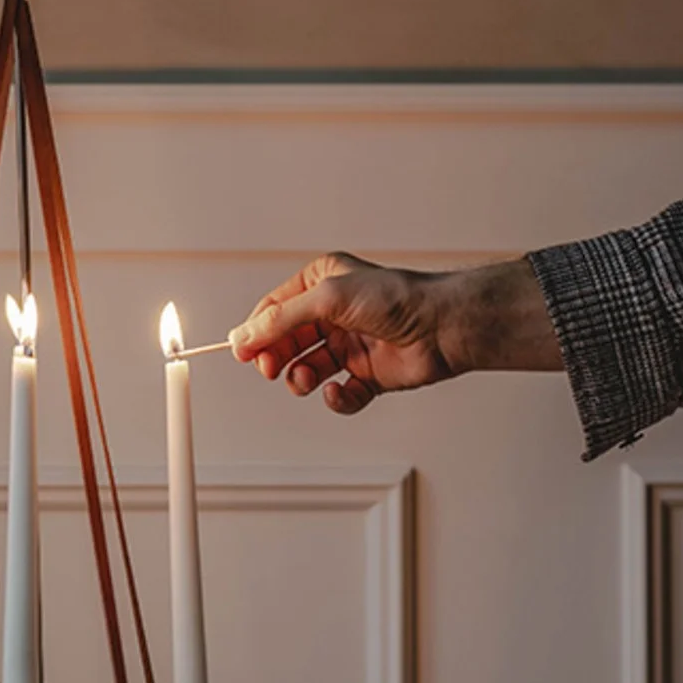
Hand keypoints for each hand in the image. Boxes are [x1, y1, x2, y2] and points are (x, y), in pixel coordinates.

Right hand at [229, 253, 560, 415]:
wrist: (442, 326)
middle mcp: (333, 314)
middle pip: (286, 342)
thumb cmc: (394, 299)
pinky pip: (340, 394)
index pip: (274, 310)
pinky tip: (339, 392)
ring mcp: (350, 345)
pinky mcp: (368, 374)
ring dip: (301, 378)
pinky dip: (336, 398)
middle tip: (270, 370)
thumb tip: (242, 336)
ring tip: (305, 380)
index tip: (240, 352)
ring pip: (307, 369)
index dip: (255, 332)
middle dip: (275, 358)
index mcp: (321, 284)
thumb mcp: (326, 299)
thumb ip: (281, 320)